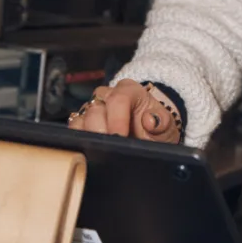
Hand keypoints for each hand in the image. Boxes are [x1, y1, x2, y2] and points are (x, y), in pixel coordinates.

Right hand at [66, 79, 180, 142]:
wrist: (149, 133)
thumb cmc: (156, 128)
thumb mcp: (166, 127)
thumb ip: (163, 123)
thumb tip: (151, 120)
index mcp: (130, 91)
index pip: (119, 99)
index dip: (117, 119)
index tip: (120, 137)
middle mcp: (108, 95)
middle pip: (96, 110)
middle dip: (102, 132)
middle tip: (110, 149)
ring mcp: (94, 107)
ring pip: (82, 118)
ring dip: (89, 137)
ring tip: (102, 151)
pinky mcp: (84, 120)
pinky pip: (75, 127)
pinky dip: (79, 138)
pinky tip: (90, 149)